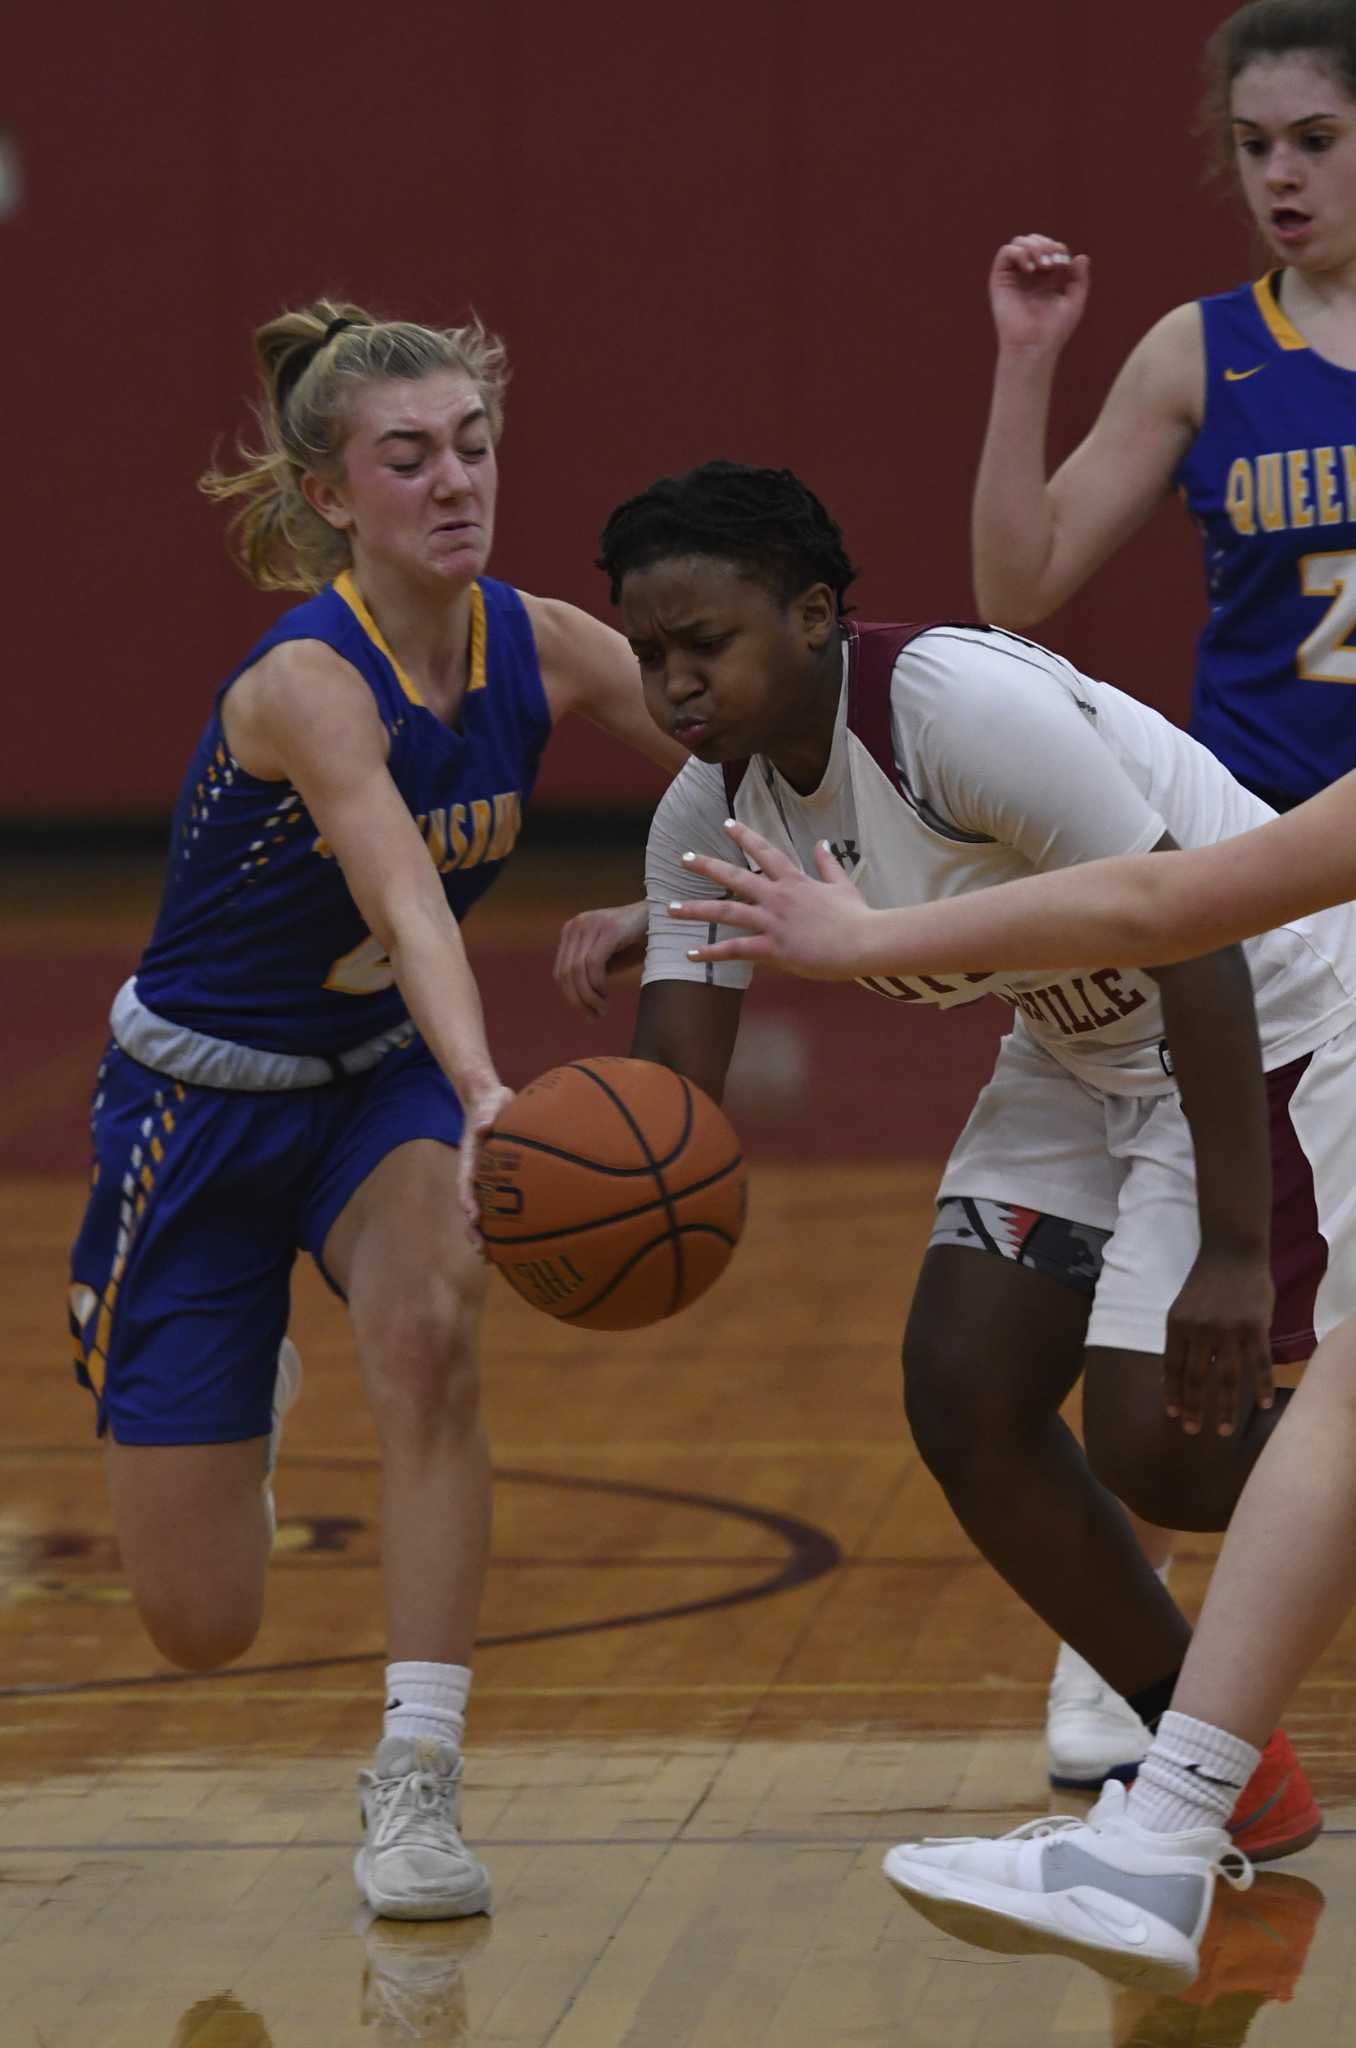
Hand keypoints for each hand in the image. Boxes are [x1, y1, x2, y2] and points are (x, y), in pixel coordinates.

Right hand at [457, 1080, 516, 1246]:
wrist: (493, 1103)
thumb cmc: (493, 1102)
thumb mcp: (492, 1101)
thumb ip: (487, 1113)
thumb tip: (483, 1126)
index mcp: (471, 1155)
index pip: (466, 1180)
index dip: (468, 1199)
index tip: (473, 1215)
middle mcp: (475, 1171)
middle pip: (470, 1203)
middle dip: (473, 1228)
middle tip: (481, 1251)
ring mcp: (485, 1178)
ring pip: (481, 1209)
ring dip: (483, 1234)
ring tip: (490, 1258)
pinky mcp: (498, 1181)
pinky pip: (497, 1205)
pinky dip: (499, 1224)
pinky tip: (510, 1244)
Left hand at [554, 899, 647, 1015]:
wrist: (658, 917)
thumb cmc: (632, 941)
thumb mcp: (604, 956)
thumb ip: (587, 972)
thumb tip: (576, 1000)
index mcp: (570, 931)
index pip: (559, 972)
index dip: (570, 996)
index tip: (585, 1012)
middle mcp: (575, 925)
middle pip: (565, 973)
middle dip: (577, 1000)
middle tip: (592, 1017)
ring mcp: (590, 925)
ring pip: (577, 970)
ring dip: (588, 996)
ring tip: (601, 1009)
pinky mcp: (607, 930)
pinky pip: (593, 963)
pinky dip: (597, 983)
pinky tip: (606, 994)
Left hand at [668, 820, 874, 979]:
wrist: (865, 942)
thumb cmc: (858, 916)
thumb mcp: (842, 884)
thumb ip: (828, 862)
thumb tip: (822, 842)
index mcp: (795, 881)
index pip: (764, 852)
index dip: (744, 836)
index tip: (726, 823)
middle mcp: (778, 897)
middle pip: (735, 876)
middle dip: (707, 866)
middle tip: (683, 859)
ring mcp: (773, 922)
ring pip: (726, 912)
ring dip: (695, 910)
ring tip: (669, 909)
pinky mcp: (773, 948)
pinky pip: (735, 950)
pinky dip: (711, 953)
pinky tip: (689, 955)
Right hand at [990, 234, 1090, 354]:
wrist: (1034, 346)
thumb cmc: (1054, 330)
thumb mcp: (1074, 302)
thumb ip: (1080, 279)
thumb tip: (1080, 256)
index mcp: (1044, 280)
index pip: (1049, 248)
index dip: (1058, 248)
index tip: (1063, 264)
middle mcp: (1027, 277)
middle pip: (1034, 241)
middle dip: (1046, 245)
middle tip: (1052, 263)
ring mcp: (1012, 278)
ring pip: (1019, 242)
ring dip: (1034, 246)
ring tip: (1042, 265)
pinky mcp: (1000, 281)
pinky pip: (1006, 252)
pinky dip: (1019, 252)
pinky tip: (1030, 268)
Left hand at [1164, 1246, 1275, 1436]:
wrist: (1232, 1252)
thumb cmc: (1205, 1282)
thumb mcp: (1182, 1308)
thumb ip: (1180, 1339)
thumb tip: (1172, 1375)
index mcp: (1177, 1325)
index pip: (1172, 1368)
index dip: (1172, 1394)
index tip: (1173, 1416)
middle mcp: (1201, 1330)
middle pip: (1196, 1378)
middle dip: (1194, 1408)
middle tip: (1193, 1431)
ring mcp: (1229, 1329)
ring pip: (1226, 1377)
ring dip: (1225, 1407)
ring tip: (1224, 1429)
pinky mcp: (1255, 1327)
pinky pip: (1259, 1363)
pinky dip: (1261, 1386)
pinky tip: (1262, 1405)